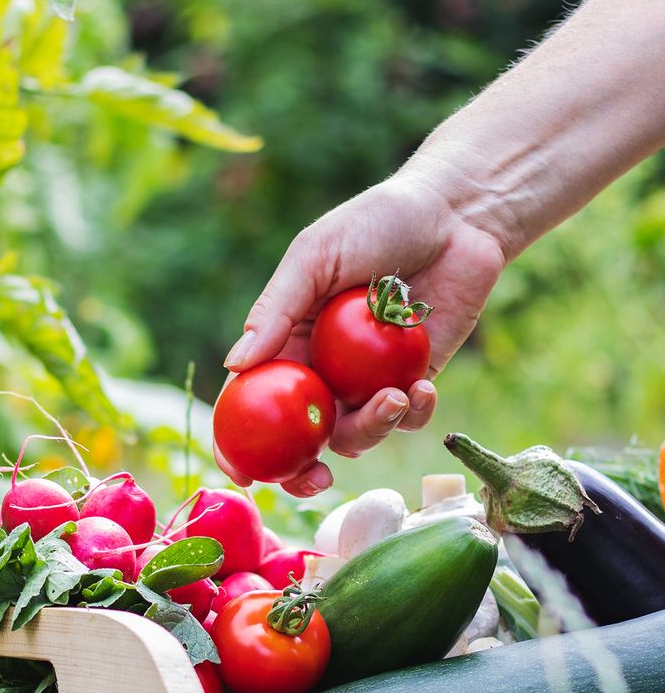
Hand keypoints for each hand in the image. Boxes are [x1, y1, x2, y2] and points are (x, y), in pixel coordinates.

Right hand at [214, 164, 507, 492]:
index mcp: (286, 344)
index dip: (238, 444)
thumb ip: (276, 310)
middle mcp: (320, 372)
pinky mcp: (413, 382)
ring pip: (355, 435)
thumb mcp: (315, 257)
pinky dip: (413, 412)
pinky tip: (423, 386)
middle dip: (303, 471)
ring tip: (395, 397)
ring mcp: (366, 382)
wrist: (457, 213)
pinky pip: (406, 418)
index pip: (250, 404)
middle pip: (299, 439)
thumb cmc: (376, 222)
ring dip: (372, 429)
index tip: (244, 473)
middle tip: (316, 479)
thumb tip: (234, 364)